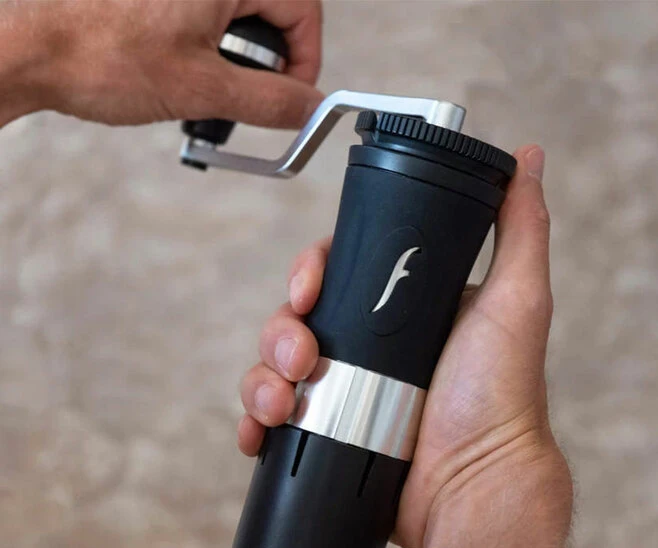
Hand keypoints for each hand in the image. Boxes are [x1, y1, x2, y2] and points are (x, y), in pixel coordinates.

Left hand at [0, 0, 321, 127]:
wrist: (29, 49)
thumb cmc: (100, 56)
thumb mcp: (204, 89)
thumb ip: (272, 102)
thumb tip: (310, 110)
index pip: (303, 10)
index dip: (306, 60)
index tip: (294, 96)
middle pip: (273, 9)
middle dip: (268, 59)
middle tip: (244, 94)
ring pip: (238, 11)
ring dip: (234, 53)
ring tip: (202, 82)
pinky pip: (204, 12)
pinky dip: (206, 42)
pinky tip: (180, 66)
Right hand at [238, 145, 571, 547]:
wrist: (475, 487)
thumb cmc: (501, 397)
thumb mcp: (517, 299)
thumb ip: (520, 228)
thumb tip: (527, 157)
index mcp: (402, 312)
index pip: (338, 273)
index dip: (312, 271)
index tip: (308, 287)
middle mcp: (371, 350)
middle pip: (296, 318)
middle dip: (281, 329)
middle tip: (301, 354)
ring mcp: (344, 395)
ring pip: (275, 367)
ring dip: (262, 377)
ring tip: (284, 402)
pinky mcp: (325, 439)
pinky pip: (272, 421)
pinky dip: (256, 422)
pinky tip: (262, 431)